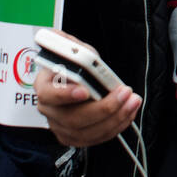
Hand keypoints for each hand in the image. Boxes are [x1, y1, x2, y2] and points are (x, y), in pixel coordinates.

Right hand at [34, 33, 140, 147]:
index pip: (49, 94)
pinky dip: (116, 126)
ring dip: (115, 118)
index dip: (65, 95)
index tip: (84, 91)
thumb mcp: (74, 50)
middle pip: (72, 118)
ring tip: (132, 101)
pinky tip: (128, 112)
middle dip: (103, 108)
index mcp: (44, 85)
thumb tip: (61, 38)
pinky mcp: (74, 136)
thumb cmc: (73, 66)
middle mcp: (49, 109)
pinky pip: (96, 138)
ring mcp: (60, 126)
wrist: (76, 82)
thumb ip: (71, 46)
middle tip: (124, 93)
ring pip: (86, 132)